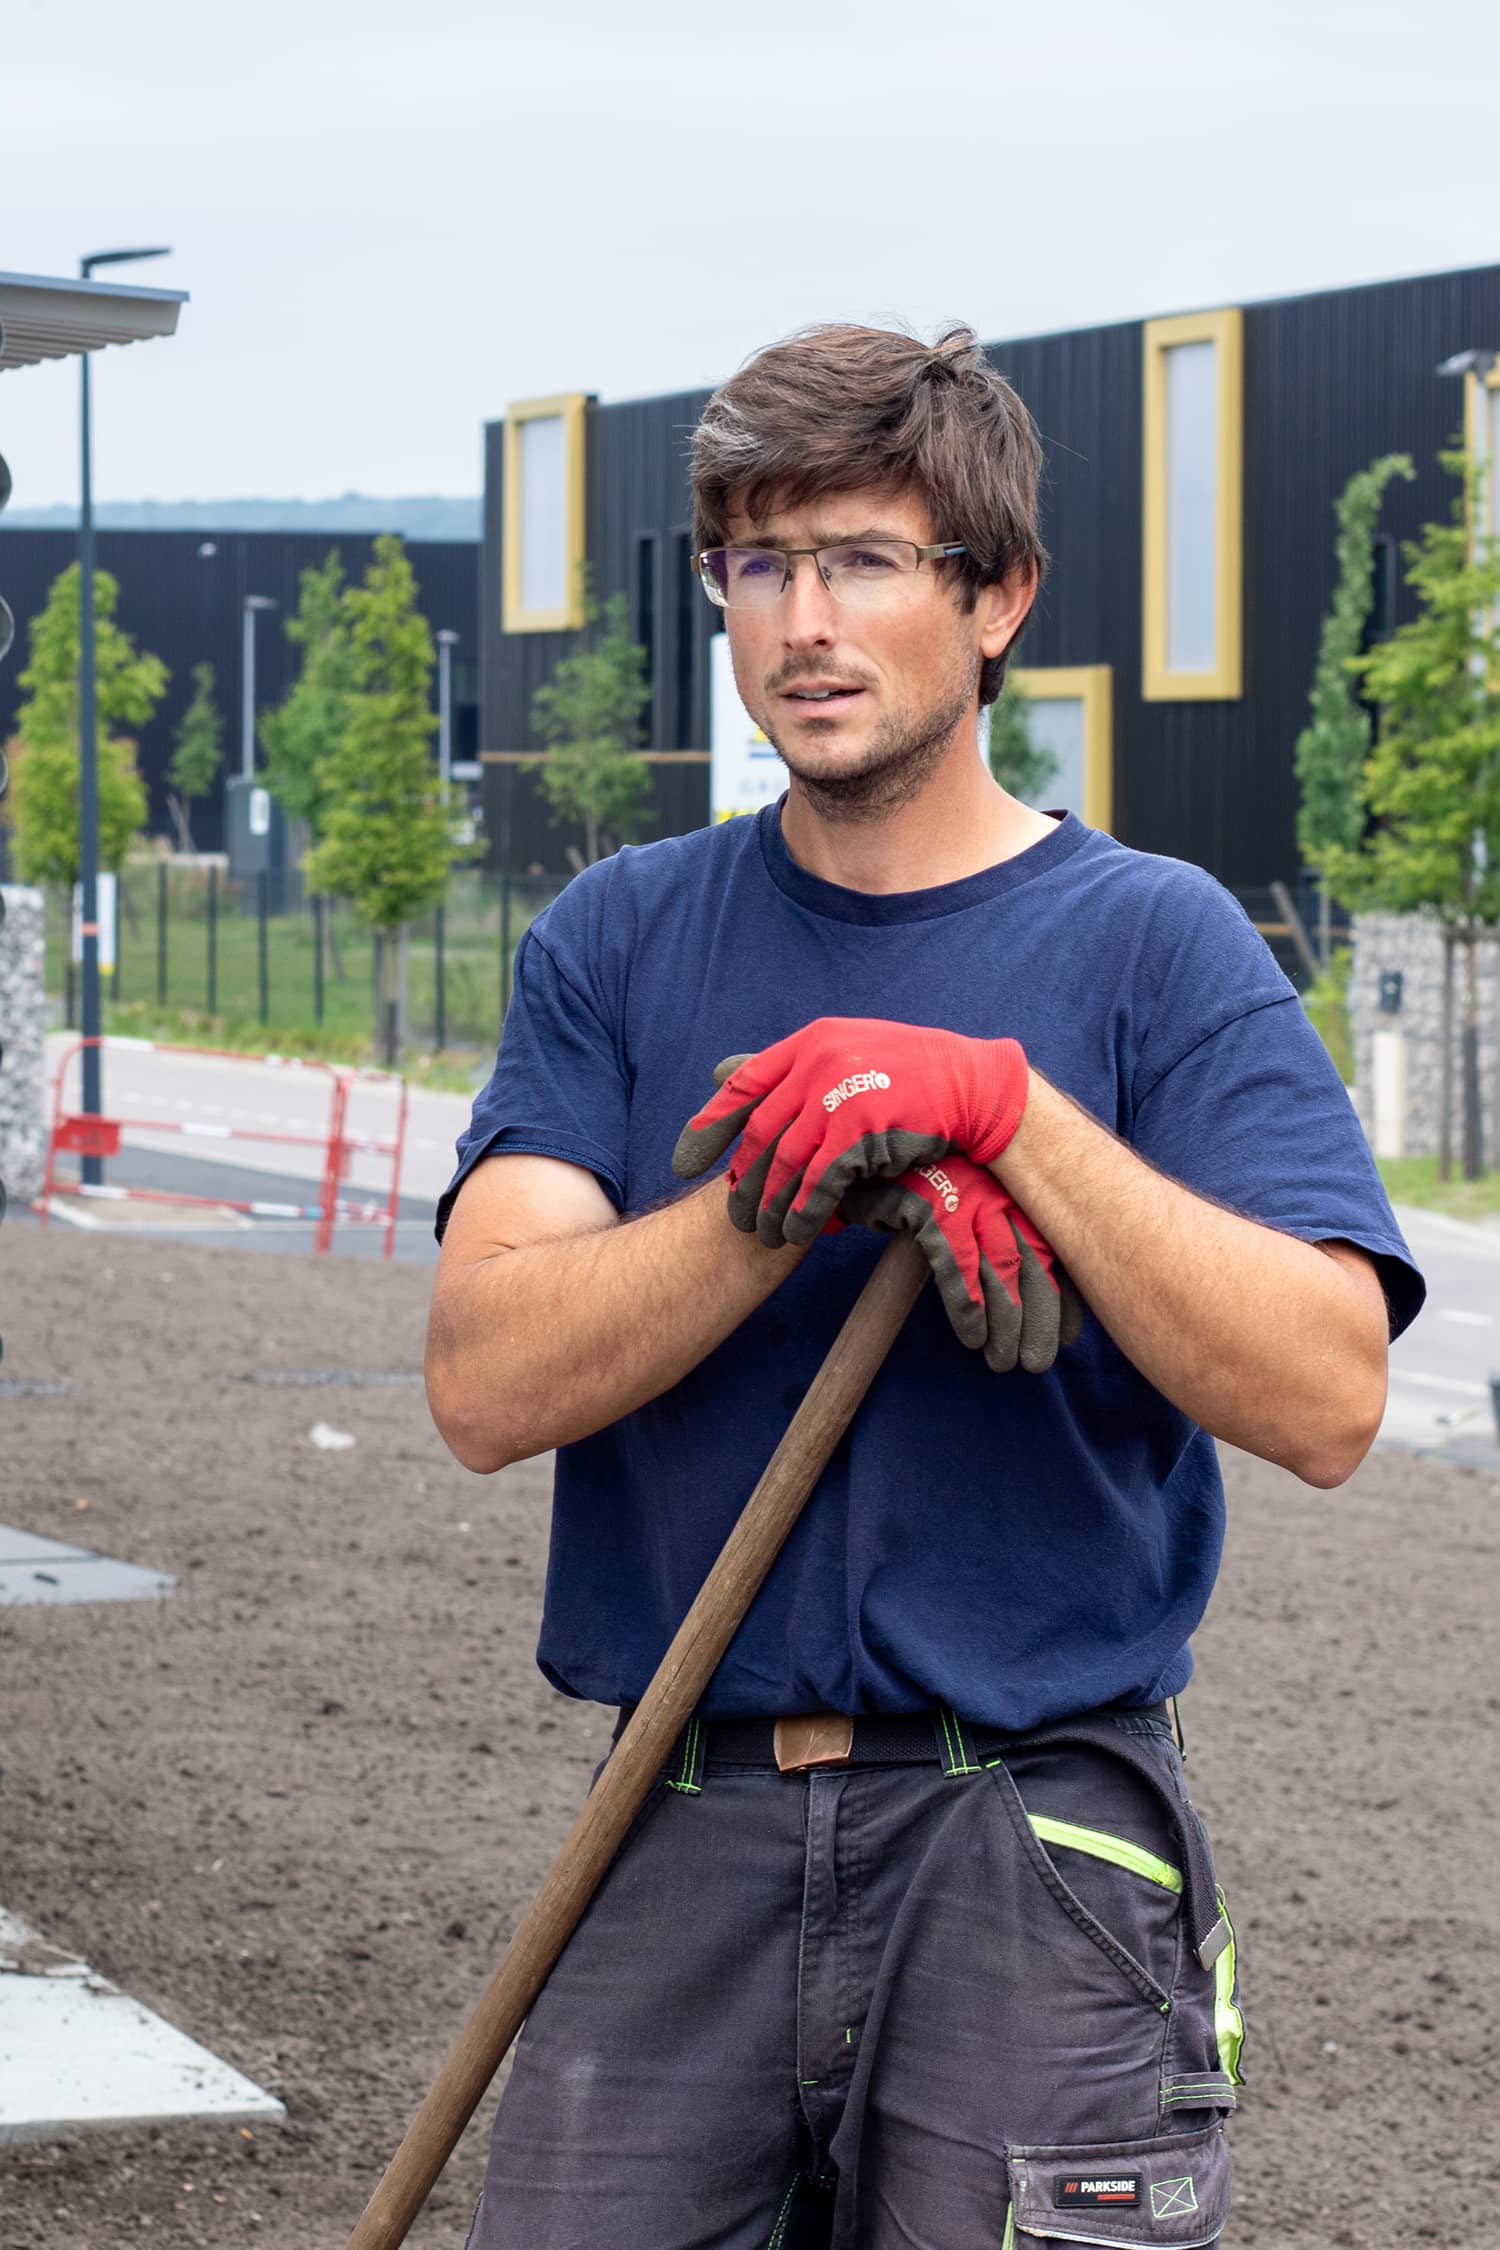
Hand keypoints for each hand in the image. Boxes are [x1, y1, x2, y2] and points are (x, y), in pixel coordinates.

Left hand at [671, 1018, 1029, 1246]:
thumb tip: (722, 1076)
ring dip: (768, 1203)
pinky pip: (819, 1181)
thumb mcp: (847, 1054)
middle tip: (733, 1213)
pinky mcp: (861, 1131)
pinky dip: (803, 1211)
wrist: (971, 1086)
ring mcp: (839, 1096)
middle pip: (760, 1132)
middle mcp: (818, 1064)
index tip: (684, 1162)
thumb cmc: (908, 1075)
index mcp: (810, 1042)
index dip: (710, 1126)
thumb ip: (794, 1069)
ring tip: (760, 1233)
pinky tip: (795, 1233)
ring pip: (784, 1161)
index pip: (743, 1084)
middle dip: (742, 1179)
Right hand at [840, 1154, 1083, 1372]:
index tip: (1070, 1335)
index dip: (1064, 1296)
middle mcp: (999, 1192)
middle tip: (1038, 1362)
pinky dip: (968, 1307)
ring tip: (1004, 1362)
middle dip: (1040, 1319)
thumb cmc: (919, 1172)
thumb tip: (1019, 1278)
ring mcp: (966, 1199)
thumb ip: (991, 1228)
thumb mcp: (964, 1195)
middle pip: (1034, 1264)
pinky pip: (957, 1267)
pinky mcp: (930, 1209)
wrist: (870, 1132)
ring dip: (1007, 1323)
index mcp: (1013, 1189)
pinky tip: (973, 1337)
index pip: (1052, 1247)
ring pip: (1002, 1271)